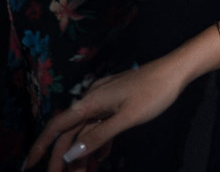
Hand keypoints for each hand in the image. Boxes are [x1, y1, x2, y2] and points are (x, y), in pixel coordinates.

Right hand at [26, 58, 185, 171]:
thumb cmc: (154, 91)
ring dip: (83, 152)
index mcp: (90, 102)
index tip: (30, 165)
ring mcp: (105, 99)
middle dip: (63, 157)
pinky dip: (99, 141)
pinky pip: (101, 123)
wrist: (177, 69)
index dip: (41, 146)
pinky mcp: (118, 100)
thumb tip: (70, 153)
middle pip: (71, 132)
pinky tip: (102, 156)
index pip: (56, 126)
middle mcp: (92, 99)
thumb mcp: (127, 118)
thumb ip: (98, 135)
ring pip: (87, 129)